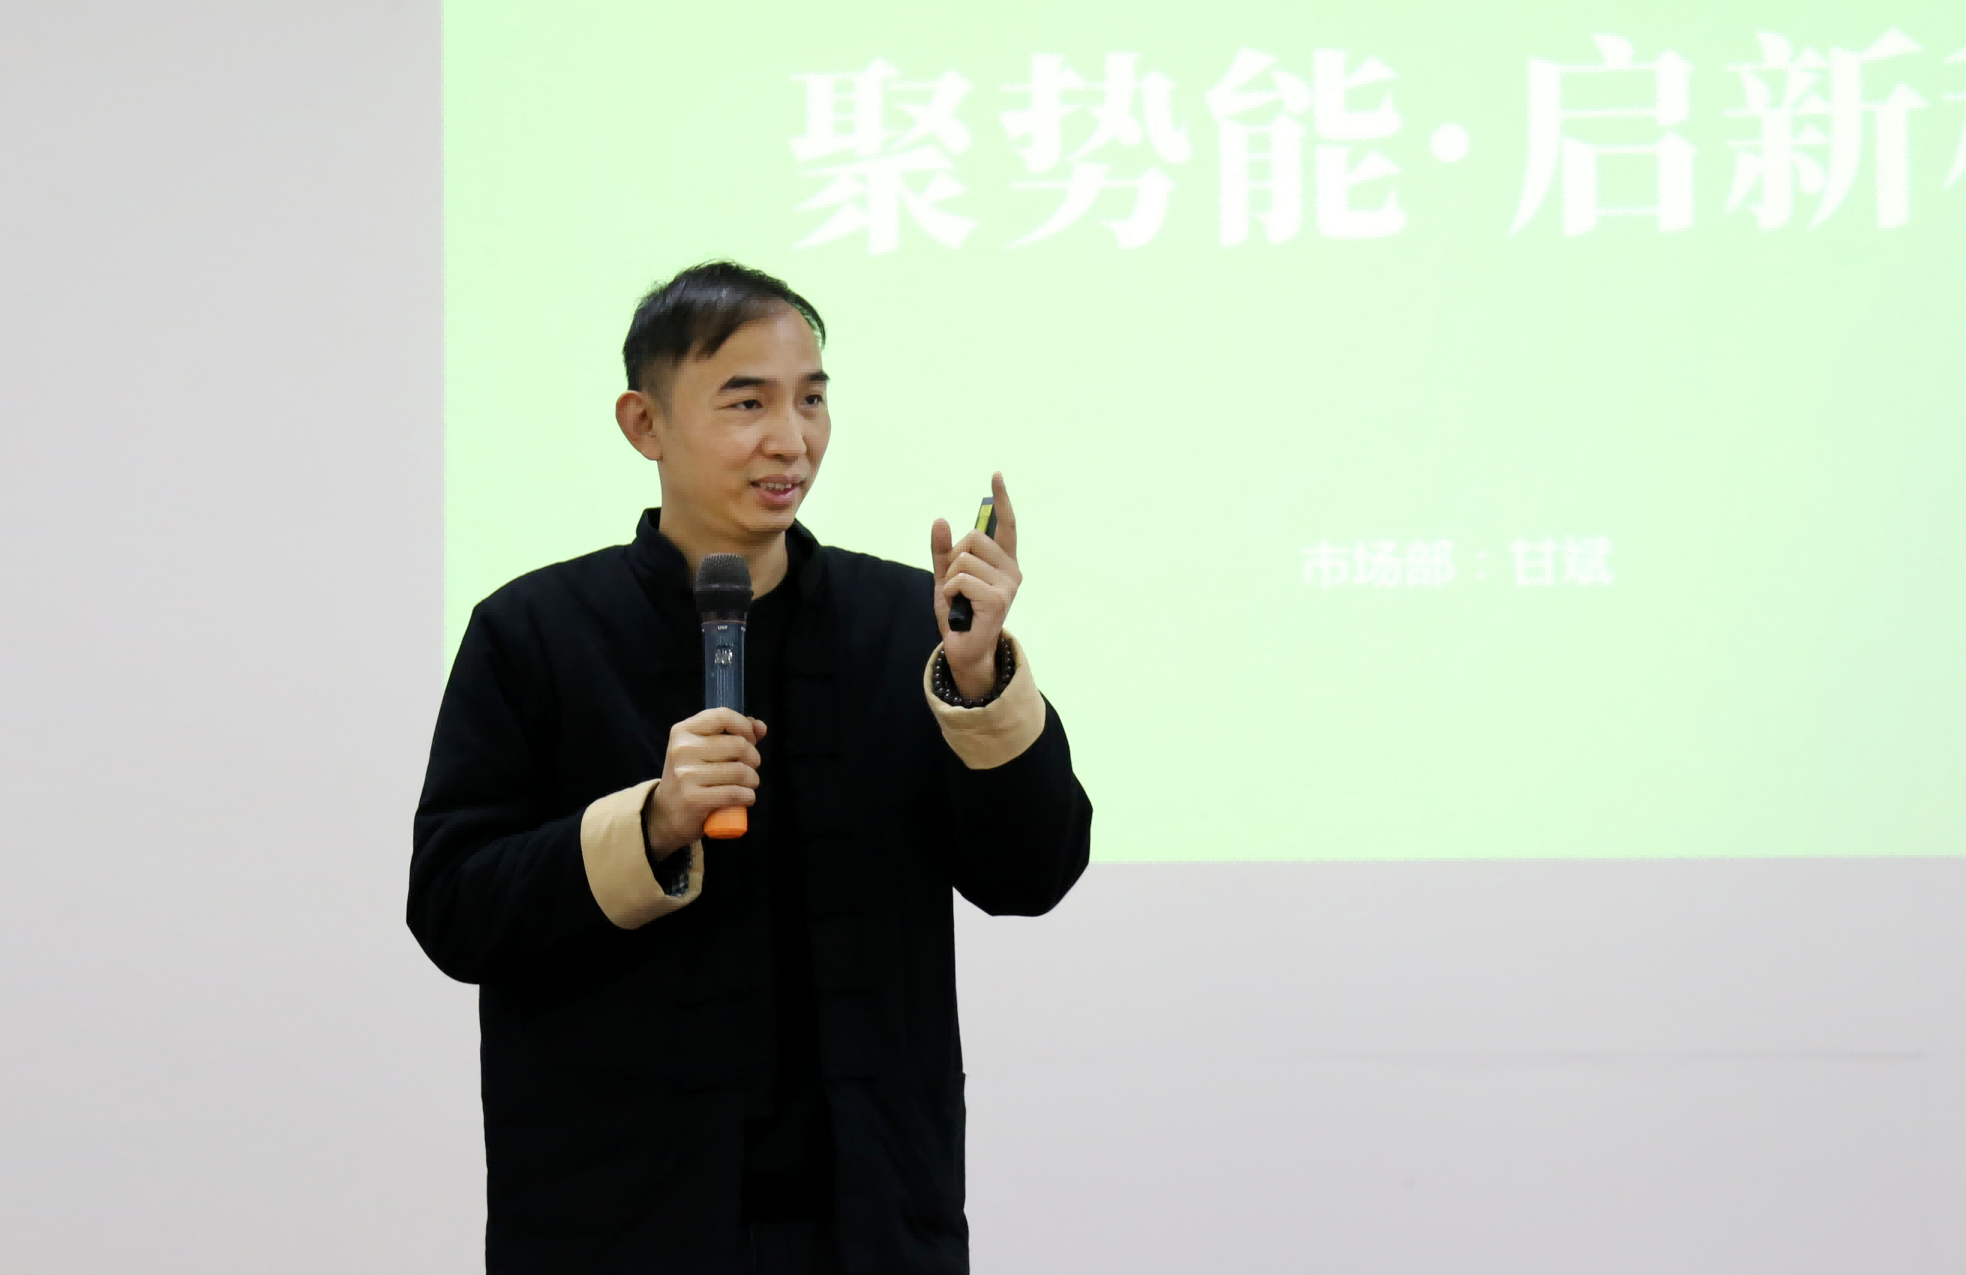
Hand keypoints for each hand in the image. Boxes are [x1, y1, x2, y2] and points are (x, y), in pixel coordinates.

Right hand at [645, 709, 766, 855]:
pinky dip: (748, 796)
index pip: (723, 716)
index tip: (751, 739)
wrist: (666, 812)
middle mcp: (682, 749)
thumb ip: (731, 733)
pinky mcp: (693, 799)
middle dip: (753, 758)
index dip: (745, 726)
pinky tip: (746, 797)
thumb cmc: (690, 776)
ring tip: (749, 784)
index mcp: (683, 731)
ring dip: (753, 780)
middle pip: (737, 745)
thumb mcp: (703, 749)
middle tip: (750, 767)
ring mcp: (685, 774)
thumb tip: (760, 727)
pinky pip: (734, 793)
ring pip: (739, 771)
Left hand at [930, 471, 1020, 698]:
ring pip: (963, 560)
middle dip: (954, 559)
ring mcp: (1008, 586)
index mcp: (1003, 561)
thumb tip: (940, 520)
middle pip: (973, 538)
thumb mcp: (946, 576)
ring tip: (959, 600)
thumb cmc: (959, 612)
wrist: (963, 648)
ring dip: (950, 580)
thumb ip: (943, 550)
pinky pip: (961, 580)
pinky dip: (950, 593)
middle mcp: (1012, 570)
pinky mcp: (998, 600)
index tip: (996, 474)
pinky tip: (958, 609)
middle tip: (957, 586)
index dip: (1001, 499)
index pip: (1006, 524)